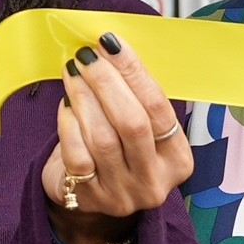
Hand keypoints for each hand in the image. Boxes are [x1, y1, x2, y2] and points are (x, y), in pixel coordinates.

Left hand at [39, 32, 190, 243]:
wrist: (89, 193)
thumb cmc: (118, 149)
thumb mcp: (139, 128)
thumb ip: (134, 96)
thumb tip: (110, 48)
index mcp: (177, 158)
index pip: (159, 108)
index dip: (134, 72)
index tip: (111, 44)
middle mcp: (154, 180)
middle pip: (132, 123)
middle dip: (106, 82)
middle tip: (86, 56)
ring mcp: (122, 194)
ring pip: (103, 138)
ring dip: (84, 98)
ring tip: (72, 73)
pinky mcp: (89, 199)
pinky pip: (77, 156)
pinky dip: (69, 125)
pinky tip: (65, 105)